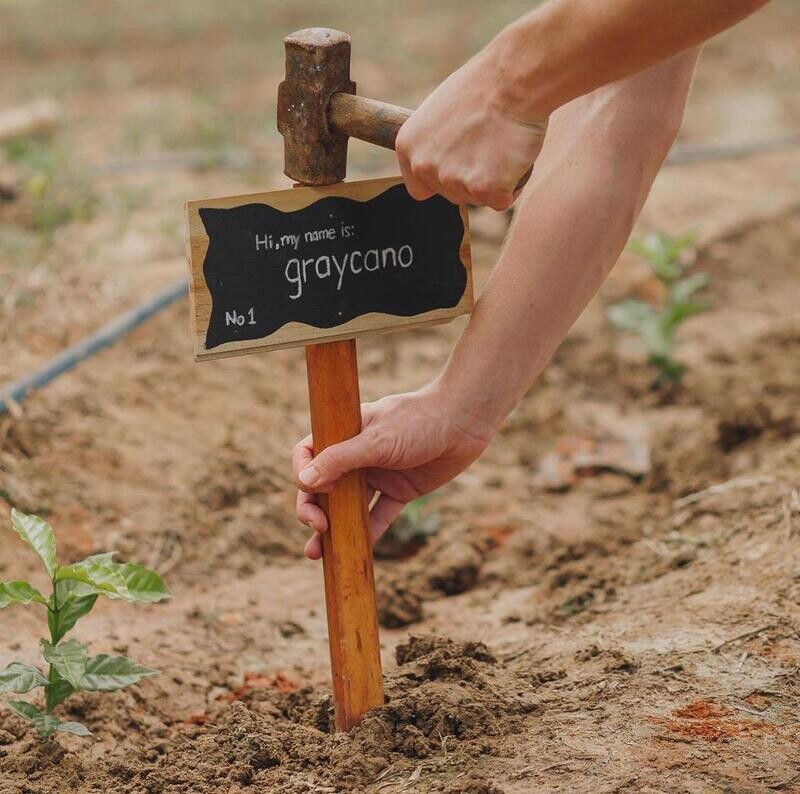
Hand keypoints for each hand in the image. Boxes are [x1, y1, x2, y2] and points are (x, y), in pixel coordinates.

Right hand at [292, 385, 492, 559]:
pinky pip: (380, 515)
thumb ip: (340, 460)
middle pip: (324, 486)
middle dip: (313, 509)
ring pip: (349, 506)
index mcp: (344, 432)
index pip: (308, 453)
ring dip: (334, 528)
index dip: (303, 474)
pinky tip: (359, 552)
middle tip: (316, 528)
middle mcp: (357, 454)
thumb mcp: (376, 440)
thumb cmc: (417, 420)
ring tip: (317, 554)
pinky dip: (369, 532)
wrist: (464, 422)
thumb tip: (304, 481)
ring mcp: (378, 474)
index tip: (313, 489)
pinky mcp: (400, 490)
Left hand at [395, 46, 547, 210]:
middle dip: (471, 179)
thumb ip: (434, 144)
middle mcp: (424, 167)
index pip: (420, 188)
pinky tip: (514, 156)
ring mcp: (453, 180)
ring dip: (493, 182)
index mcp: (408, 147)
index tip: (460, 165)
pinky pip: (502, 201)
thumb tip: (441, 160)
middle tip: (489, 144)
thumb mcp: (439, 112)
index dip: (443, 180)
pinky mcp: (484, 189)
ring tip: (502, 145)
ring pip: (477, 199)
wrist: (513, 80)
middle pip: (452, 195)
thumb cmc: (483, 87)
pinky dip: (513, 185)